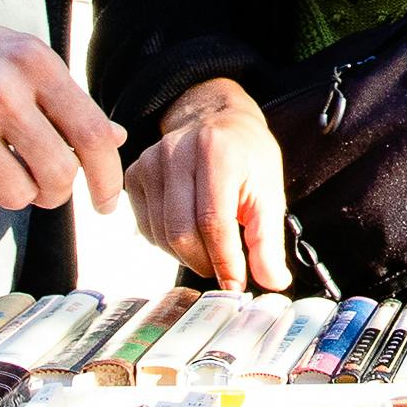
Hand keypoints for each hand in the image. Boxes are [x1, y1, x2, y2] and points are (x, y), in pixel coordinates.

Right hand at [0, 14, 125, 217]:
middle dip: (56, 192)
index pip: (92, 133)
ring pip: (17, 196)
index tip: (106, 203)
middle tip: (43, 187)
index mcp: (36, 63)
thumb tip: (116, 139)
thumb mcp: (26, 63)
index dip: (107, 176)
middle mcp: (1, 89)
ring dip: (12, 194)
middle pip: (58, 174)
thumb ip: (69, 102)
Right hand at [127, 78, 290, 290]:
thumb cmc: (246, 156)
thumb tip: (272, 282)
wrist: (214, 118)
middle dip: (205, 262)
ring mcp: (150, 162)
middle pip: (181, 232)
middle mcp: (177, 153)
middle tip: (224, 269)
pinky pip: (147, 228)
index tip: (236, 287)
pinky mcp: (134, 174)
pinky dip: (169, 243)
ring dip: (187, 256)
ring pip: (161, 235)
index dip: (225, 262)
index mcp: (217, 153)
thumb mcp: (270, 192)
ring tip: (210, 249)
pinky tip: (189, 233)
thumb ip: (269, 240)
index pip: (214, 221)